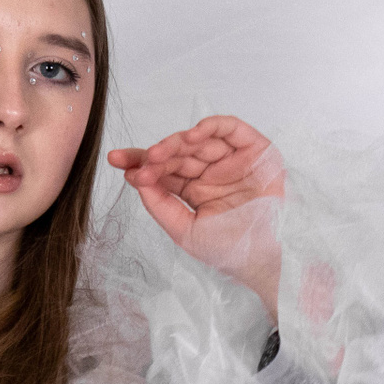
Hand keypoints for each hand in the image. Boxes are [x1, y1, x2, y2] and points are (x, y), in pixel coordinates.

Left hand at [108, 116, 285, 320]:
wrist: (266, 257)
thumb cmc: (230, 249)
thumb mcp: (184, 230)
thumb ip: (160, 205)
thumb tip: (136, 178)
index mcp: (194, 190)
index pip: (163, 171)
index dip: (139, 163)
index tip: (117, 161)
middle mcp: (211, 172)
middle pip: (177, 154)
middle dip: (155, 156)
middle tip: (142, 163)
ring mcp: (231, 159)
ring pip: (198, 141)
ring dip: (176, 143)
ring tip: (159, 154)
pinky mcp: (254, 149)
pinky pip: (230, 129)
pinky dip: (211, 127)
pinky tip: (192, 136)